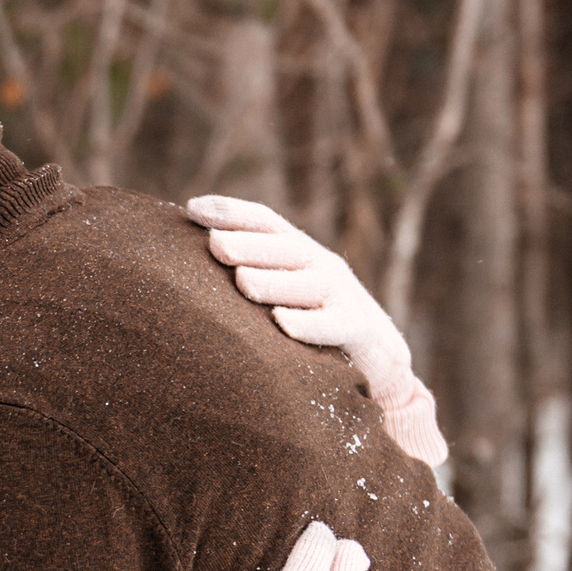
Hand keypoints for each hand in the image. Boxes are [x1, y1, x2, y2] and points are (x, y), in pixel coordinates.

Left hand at [185, 196, 446, 468]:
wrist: (378, 361)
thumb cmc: (315, 325)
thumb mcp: (287, 292)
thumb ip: (252, 273)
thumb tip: (194, 259)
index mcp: (299, 252)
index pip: (266, 220)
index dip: (232, 211)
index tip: (193, 209)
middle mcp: (322, 266)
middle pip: (284, 248)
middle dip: (248, 244)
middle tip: (214, 245)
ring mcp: (342, 296)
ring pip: (307, 284)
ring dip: (273, 282)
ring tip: (242, 282)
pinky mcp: (357, 330)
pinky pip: (334, 326)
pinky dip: (309, 326)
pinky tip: (282, 325)